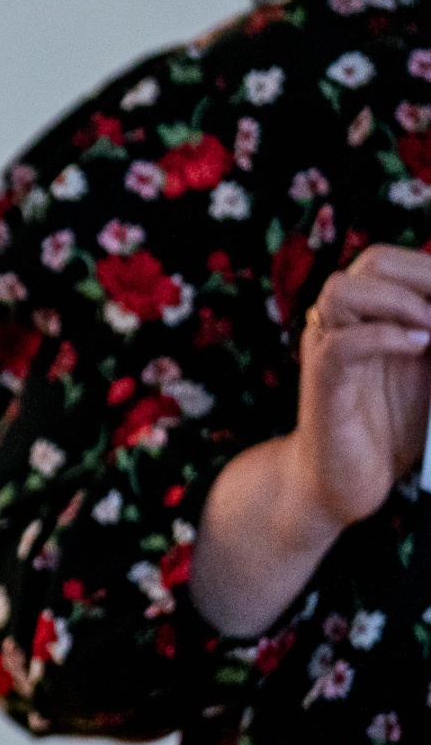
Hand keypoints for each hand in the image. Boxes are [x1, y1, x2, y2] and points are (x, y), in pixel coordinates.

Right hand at [285, 243, 430, 529]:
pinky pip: (341, 347)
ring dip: (398, 301)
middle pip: (372, 261)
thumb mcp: (428, 371)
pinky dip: (384, 338)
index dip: (428, 269)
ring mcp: (328, 353)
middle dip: (423, 276)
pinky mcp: (325, 388)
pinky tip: (418, 348)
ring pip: (341, 292)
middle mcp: (343, 325)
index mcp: (370, 314)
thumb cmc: (389, 427)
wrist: (341, 483)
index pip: (394, 261)